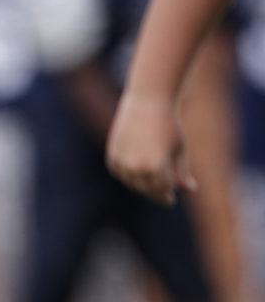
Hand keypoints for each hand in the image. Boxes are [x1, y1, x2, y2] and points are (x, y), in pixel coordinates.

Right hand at [107, 89, 194, 205]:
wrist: (148, 101)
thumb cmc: (169, 124)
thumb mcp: (179, 148)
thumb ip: (181, 171)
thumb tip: (189, 189)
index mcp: (157, 167)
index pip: (162, 190)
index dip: (166, 196)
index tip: (170, 200)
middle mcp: (137, 167)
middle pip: (146, 189)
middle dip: (154, 193)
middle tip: (161, 194)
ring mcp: (122, 161)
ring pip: (131, 182)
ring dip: (140, 185)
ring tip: (149, 183)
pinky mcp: (112, 153)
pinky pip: (119, 172)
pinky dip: (126, 174)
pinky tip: (135, 172)